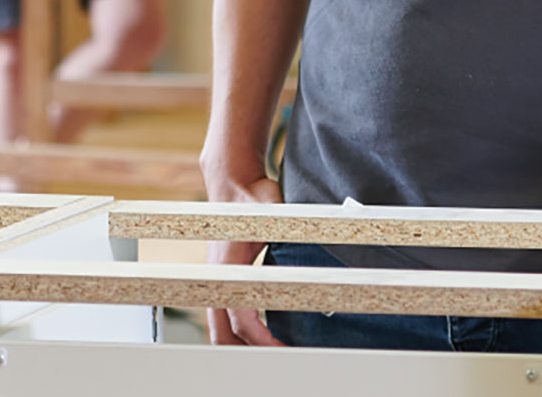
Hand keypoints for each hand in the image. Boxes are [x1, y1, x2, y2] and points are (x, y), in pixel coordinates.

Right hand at [200, 162, 285, 345]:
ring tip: (276, 351)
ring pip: (221, 328)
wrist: (232, 182)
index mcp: (228, 267)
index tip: (284, 349)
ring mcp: (216, 281)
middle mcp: (217, 278)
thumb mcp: (275, 213)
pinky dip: (243, 330)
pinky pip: (226, 315)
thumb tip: (324, 236)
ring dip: (244, 344)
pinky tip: (266, 334)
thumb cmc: (253, 196)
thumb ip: (290, 231)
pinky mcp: (222, 280)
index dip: (262, 340)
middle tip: (281, 359)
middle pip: (222, 334)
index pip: (241, 318)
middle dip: (249, 352)